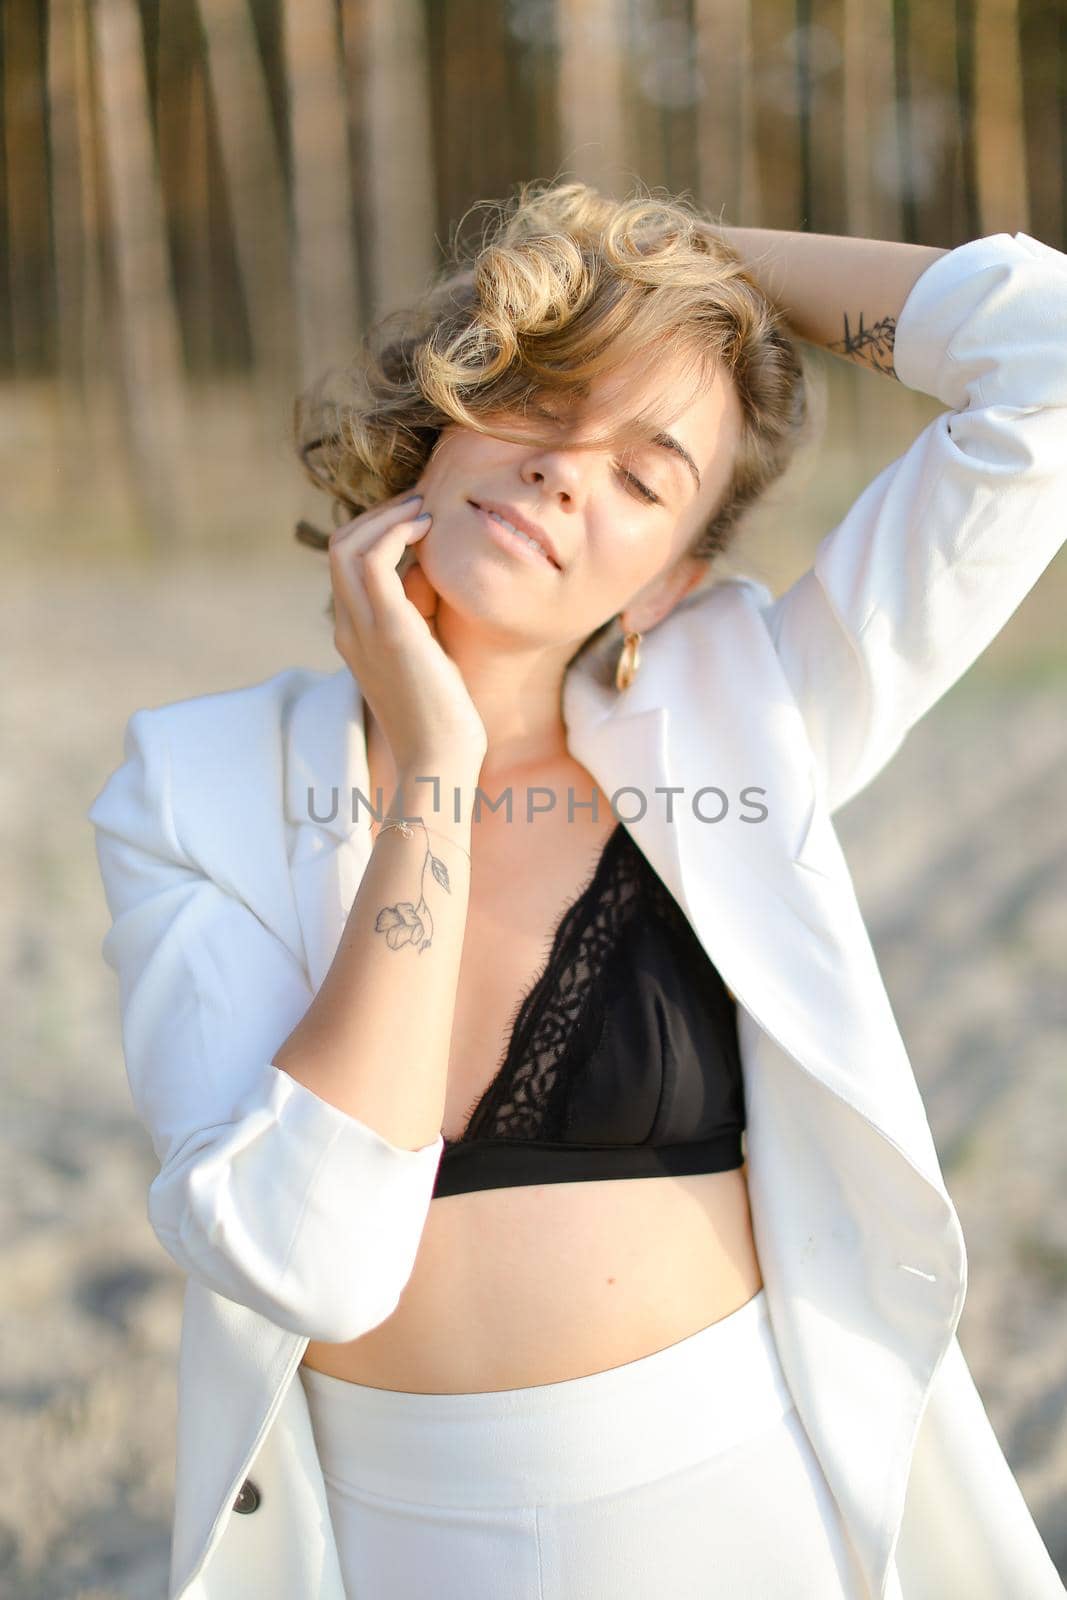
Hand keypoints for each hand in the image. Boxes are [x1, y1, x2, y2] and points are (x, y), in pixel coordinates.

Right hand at [328, 492, 487, 773]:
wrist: (440, 761)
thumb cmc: (445, 717)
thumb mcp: (429, 654)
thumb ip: (420, 615)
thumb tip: (428, 573)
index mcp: (355, 636)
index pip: (347, 566)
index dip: (378, 533)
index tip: (417, 520)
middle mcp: (348, 629)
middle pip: (340, 547)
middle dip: (379, 515)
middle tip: (420, 504)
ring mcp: (361, 629)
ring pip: (348, 546)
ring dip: (387, 516)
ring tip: (424, 510)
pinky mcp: (387, 630)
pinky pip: (374, 559)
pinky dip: (397, 532)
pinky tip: (427, 529)